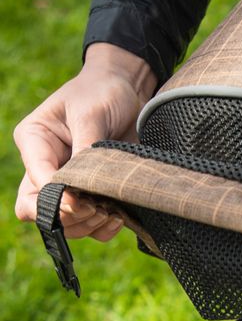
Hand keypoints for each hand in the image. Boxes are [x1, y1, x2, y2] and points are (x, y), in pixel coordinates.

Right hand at [14, 43, 156, 240]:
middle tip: (96, 209)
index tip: (79, 201)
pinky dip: (103, 229)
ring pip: (66, 224)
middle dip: (68, 217)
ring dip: (88, 225)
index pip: (34, 182)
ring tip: (111, 212)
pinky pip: (91, 226)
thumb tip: (82, 185)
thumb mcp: (90, 113)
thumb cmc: (102, 93)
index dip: (55, 198)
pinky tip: (119, 217)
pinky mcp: (93, 194)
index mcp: (35, 142)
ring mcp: (70, 184)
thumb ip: (85, 149)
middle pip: (40, 211)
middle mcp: (46, 167)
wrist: (127, 91)